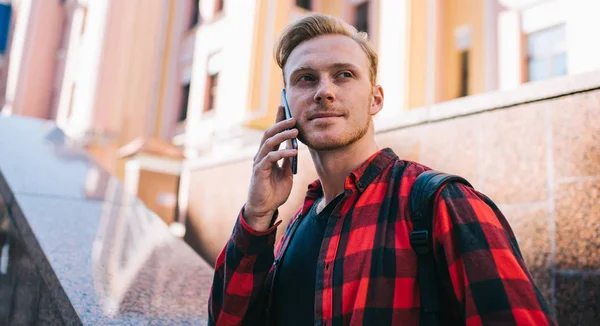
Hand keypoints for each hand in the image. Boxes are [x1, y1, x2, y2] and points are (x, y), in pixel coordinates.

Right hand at [244, 106, 297, 230]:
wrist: (265, 208)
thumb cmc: (274, 192)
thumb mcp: (286, 174)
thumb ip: (288, 161)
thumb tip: (294, 148)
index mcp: (268, 154)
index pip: (273, 133)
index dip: (278, 120)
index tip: (285, 107)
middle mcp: (261, 155)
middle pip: (269, 134)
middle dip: (281, 124)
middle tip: (294, 118)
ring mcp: (259, 162)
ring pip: (269, 142)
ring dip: (282, 135)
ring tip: (295, 131)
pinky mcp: (259, 171)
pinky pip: (271, 157)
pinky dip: (283, 152)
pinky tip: (294, 151)